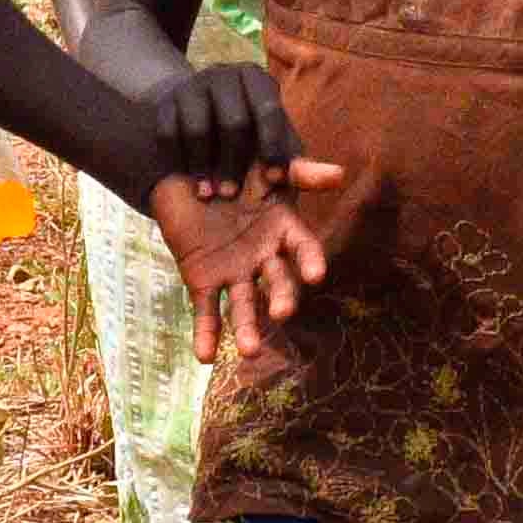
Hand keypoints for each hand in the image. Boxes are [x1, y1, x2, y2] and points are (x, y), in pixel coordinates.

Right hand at [142, 61, 299, 191]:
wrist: (200, 120)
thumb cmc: (250, 139)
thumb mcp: (276, 148)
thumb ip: (301, 166)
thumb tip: (338, 178)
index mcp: (259, 81)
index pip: (269, 111)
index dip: (272, 147)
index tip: (273, 180)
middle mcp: (226, 75)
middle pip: (233, 122)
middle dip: (233, 162)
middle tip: (232, 194)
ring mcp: (192, 87)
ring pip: (197, 129)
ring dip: (203, 166)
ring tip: (209, 193)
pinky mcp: (165, 104)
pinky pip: (168, 135)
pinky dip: (179, 161)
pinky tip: (188, 179)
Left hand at [154, 162, 340, 369]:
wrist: (182, 171)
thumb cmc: (231, 167)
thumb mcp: (265, 165)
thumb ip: (299, 171)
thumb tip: (340, 174)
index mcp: (282, 229)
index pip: (303, 249)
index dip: (310, 261)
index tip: (315, 275)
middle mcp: (262, 256)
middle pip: (277, 281)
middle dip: (281, 297)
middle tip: (282, 312)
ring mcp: (232, 271)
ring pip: (243, 304)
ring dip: (248, 328)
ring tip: (249, 351)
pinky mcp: (201, 279)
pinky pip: (205, 309)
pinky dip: (205, 333)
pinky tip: (204, 356)